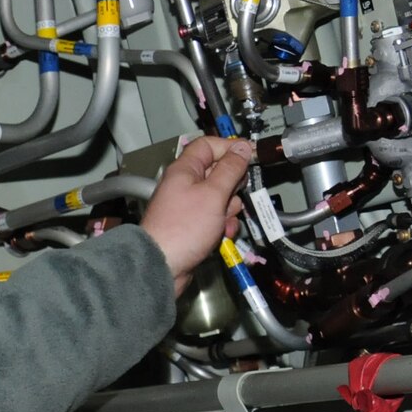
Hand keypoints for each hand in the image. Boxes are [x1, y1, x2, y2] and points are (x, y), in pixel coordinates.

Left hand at [138, 135, 253, 297]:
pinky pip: (216, 218)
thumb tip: (242, 148)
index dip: (230, 148)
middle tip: (233, 196)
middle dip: (233, 186)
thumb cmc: (182, 229)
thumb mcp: (213, 193)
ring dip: (229, 210)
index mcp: (185, 170)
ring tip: (222, 221)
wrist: (163, 266)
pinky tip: (221, 235)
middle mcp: (185, 185)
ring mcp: (190, 206)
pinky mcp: (194, 225)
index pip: (209, 145)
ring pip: (221, 198)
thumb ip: (230, 169)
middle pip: (219, 172)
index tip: (249, 156)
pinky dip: (223, 225)